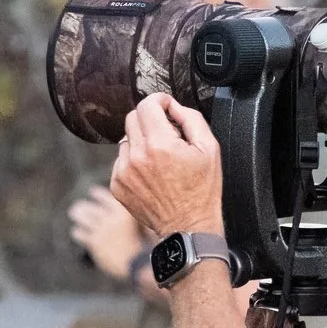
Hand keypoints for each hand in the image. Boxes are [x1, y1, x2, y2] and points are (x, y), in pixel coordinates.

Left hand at [67, 187, 146, 278]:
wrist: (140, 265)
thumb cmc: (148, 247)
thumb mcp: (147, 226)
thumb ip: (136, 216)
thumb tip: (130, 209)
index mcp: (125, 211)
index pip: (106, 197)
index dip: (98, 194)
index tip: (92, 192)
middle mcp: (111, 218)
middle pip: (92, 208)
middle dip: (84, 206)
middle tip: (77, 206)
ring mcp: (102, 230)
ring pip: (84, 218)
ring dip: (78, 215)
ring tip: (74, 213)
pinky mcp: (95, 243)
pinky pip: (81, 234)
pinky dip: (78, 232)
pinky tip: (76, 232)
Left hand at [109, 94, 223, 238]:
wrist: (188, 226)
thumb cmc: (202, 190)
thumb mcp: (209, 148)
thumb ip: (190, 118)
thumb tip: (172, 105)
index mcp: (159, 145)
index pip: (147, 104)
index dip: (160, 101)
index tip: (167, 107)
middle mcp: (137, 156)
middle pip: (133, 118)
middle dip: (150, 119)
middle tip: (167, 134)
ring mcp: (123, 172)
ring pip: (126, 139)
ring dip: (141, 141)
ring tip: (160, 159)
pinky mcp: (117, 184)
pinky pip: (121, 160)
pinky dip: (134, 161)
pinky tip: (151, 173)